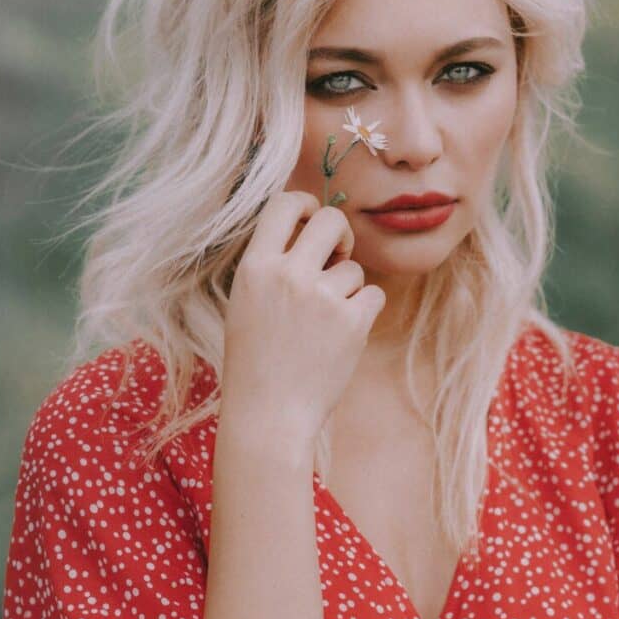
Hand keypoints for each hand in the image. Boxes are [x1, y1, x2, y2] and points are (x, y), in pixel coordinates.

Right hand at [219, 190, 385, 463]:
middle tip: (337, 257)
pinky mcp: (351, 322)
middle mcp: (287, 274)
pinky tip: (341, 337)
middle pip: (331, 220)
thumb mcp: (246, 301)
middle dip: (341, 235)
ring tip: (323, 325)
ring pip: (354, 268)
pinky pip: (373, 296)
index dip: (306, 205)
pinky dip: (363, 312)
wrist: (269, 415)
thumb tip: (309, 226)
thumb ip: (273, 263)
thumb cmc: (255, 360)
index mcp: (255, 267)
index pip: (285, 203)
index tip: (313, 222)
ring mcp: (321, 297)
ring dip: (347, 290)